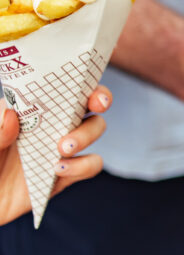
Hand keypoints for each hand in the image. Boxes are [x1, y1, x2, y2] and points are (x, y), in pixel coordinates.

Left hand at [0, 86, 110, 224]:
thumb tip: (13, 115)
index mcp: (28, 108)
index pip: (61, 86)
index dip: (82, 80)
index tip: (89, 84)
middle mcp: (50, 124)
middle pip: (88, 103)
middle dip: (99, 101)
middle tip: (95, 108)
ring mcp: (60, 148)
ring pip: (94, 130)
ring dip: (87, 134)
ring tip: (62, 148)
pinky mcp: (66, 174)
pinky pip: (90, 165)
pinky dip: (81, 165)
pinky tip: (58, 169)